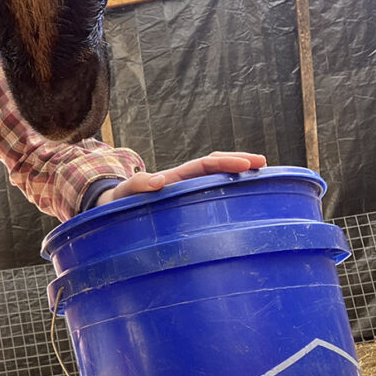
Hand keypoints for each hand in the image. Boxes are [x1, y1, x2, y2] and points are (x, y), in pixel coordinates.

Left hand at [96, 151, 266, 206]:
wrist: (111, 212)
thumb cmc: (117, 202)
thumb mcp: (124, 193)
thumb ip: (137, 185)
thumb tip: (159, 181)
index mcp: (175, 178)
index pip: (206, 165)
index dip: (227, 163)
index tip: (249, 165)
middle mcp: (185, 184)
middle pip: (217, 168)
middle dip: (240, 163)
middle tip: (264, 165)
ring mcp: (187, 196)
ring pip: (218, 182)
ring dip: (238, 179)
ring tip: (263, 179)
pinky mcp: (186, 210)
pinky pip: (211, 200)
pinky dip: (229, 198)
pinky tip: (245, 208)